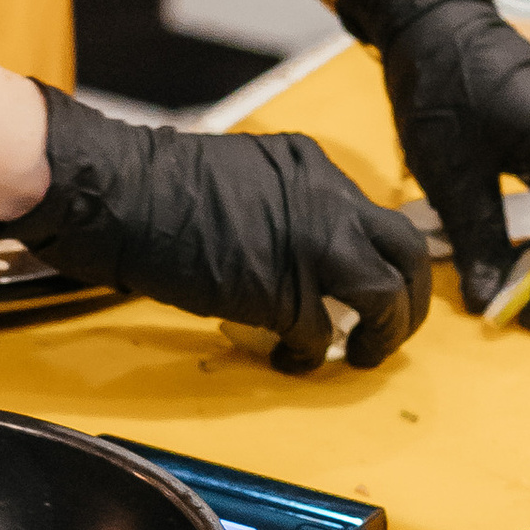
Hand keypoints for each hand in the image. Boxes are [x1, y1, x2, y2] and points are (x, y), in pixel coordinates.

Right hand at [0, 85, 430, 373]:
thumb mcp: (239, 174)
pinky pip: (321, 335)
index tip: (371, 283)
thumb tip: (289, 245)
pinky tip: (293, 364)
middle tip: (392, 327)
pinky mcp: (284, 292)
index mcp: (310, 166)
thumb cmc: (153, 185)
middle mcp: (326, 200)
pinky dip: (311, 358)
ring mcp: (311, 246)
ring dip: (382, 335)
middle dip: (410, 297)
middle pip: (405, 251)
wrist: (119, 194)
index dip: (377, 256)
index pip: (371, 214)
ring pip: (385, 296)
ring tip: (361, 356)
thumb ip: (279, 203)